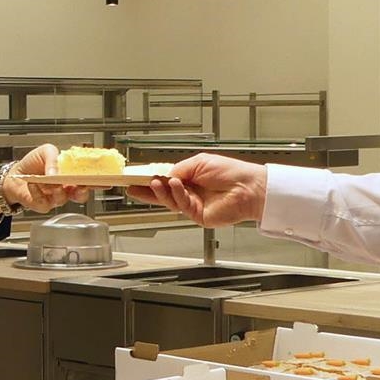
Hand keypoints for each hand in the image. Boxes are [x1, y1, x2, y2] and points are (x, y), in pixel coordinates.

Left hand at [0, 143, 90, 213]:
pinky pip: (44, 202)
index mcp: (70, 175)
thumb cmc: (33, 163)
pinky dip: (37, 191)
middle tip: (80, 185)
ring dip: (56, 189)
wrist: (15, 174)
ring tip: (49, 180)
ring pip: (63, 198)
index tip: (104, 181)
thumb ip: (54, 157)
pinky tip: (33, 183)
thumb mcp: (45, 151)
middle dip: (82, 191)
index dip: (98, 181)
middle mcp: (65, 189)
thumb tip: (56, 171)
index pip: (87, 179)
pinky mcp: (43, 205)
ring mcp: (55, 198)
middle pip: (81, 195)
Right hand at [125, 154, 267, 225]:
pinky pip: (182, 205)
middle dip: (147, 192)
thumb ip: (179, 169)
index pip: (167, 181)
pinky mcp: (198, 216)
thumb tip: (165, 175)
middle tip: (131, 187)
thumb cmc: (231, 172)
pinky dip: (176, 194)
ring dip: (161, 191)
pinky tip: (174, 184)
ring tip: (154, 182)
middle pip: (164, 194)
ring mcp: (194, 205)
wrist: (248, 187)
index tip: (137, 178)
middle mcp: (191, 193)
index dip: (152, 180)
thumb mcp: (199, 163)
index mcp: (191, 179)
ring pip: (170, 201)